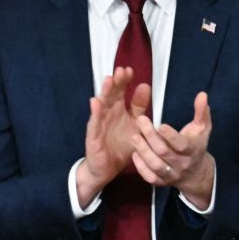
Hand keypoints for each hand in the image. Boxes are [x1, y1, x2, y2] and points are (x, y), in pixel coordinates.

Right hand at [78, 67, 152, 201]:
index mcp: (117, 109)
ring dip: (104, 92)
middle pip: (111, 94)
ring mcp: (99, 123)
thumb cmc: (120, 145)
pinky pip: (94, 123)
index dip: (125, 81)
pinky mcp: (93, 136)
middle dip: (116, 82)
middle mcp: (107, 113)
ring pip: (101, 105)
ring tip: (108, 80)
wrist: (107, 169)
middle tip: (121, 71)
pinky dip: (95, 113)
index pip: (121, 91)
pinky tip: (95, 102)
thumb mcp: (134, 125)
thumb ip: (139, 107)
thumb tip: (145, 86)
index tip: (130, 70)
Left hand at [132, 91, 215, 208]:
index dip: (171, 136)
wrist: (196, 173)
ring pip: (155, 165)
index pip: (181, 145)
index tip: (160, 124)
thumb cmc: (196, 144)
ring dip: (143, 151)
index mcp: (192, 150)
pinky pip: (150, 178)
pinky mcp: (162, 182)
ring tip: (133, 136)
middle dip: (151, 136)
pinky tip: (134, 154)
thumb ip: (201, 112)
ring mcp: (171, 174)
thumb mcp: (202, 128)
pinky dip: (141, 167)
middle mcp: (182, 163)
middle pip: (164, 152)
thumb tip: (202, 94)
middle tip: (139, 120)